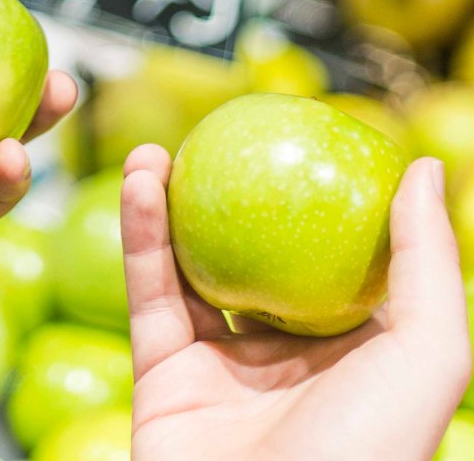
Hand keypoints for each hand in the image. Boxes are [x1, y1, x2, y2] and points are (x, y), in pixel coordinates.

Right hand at [122, 144, 471, 460]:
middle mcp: (285, 357)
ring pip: (188, 266)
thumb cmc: (365, 458)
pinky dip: (138, 233)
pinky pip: (148, 290)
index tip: (294, 137)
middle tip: (211, 141)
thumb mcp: (427, 360)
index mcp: (352, 354)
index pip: (331, 259)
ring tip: (155, 152)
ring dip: (167, 204)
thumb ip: (428, 266)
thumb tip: (426, 166)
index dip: (312, 198)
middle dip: (227, 196)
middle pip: (251, 255)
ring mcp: (220, 366)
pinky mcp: (162, 374)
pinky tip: (140, 182)